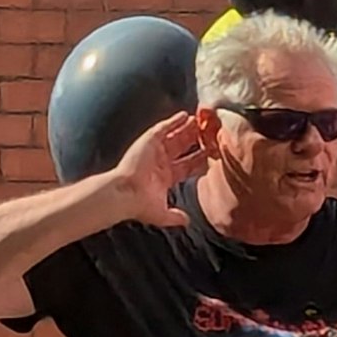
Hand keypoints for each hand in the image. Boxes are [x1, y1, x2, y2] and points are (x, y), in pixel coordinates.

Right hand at [106, 112, 206, 227]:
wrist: (124, 195)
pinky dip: (173, 121)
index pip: (187, 166)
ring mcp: (154, 151)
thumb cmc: (139, 205)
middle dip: (195, 141)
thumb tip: (187, 221)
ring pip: (174, 136)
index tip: (212, 154)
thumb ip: (175, 217)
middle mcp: (160, 162)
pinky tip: (184, 115)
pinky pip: (162, 128)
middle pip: (182, 148)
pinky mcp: (148, 141)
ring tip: (199, 121)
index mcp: (165, 177)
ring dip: (186, 129)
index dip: (199, 160)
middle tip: (209, 133)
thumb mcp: (163, 214)